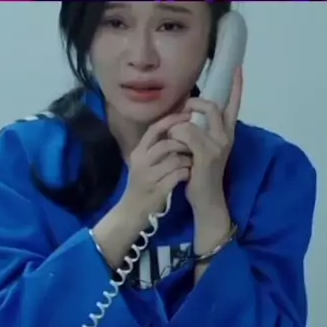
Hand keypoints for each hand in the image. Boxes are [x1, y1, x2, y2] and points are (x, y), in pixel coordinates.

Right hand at [119, 111, 192, 229]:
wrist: (132, 211)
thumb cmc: (142, 184)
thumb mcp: (144, 163)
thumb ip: (156, 148)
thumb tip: (177, 129)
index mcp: (138, 152)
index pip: (154, 129)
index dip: (172, 121)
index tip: (188, 115)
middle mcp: (141, 162)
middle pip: (166, 144)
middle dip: (184, 143)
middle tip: (194, 145)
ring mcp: (148, 177)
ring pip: (174, 160)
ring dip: (187, 160)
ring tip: (192, 162)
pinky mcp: (157, 190)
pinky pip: (177, 176)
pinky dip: (186, 173)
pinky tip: (189, 175)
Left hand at [168, 67, 242, 214]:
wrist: (206, 200)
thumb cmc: (200, 176)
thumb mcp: (201, 150)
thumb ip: (199, 132)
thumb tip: (187, 114)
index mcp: (227, 134)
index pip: (234, 106)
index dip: (236, 87)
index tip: (237, 68)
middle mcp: (226, 137)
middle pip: (212, 105)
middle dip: (194, 102)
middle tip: (182, 108)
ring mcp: (218, 146)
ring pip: (195, 119)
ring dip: (178, 123)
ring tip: (171, 134)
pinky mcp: (206, 154)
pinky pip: (187, 132)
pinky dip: (176, 134)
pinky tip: (172, 143)